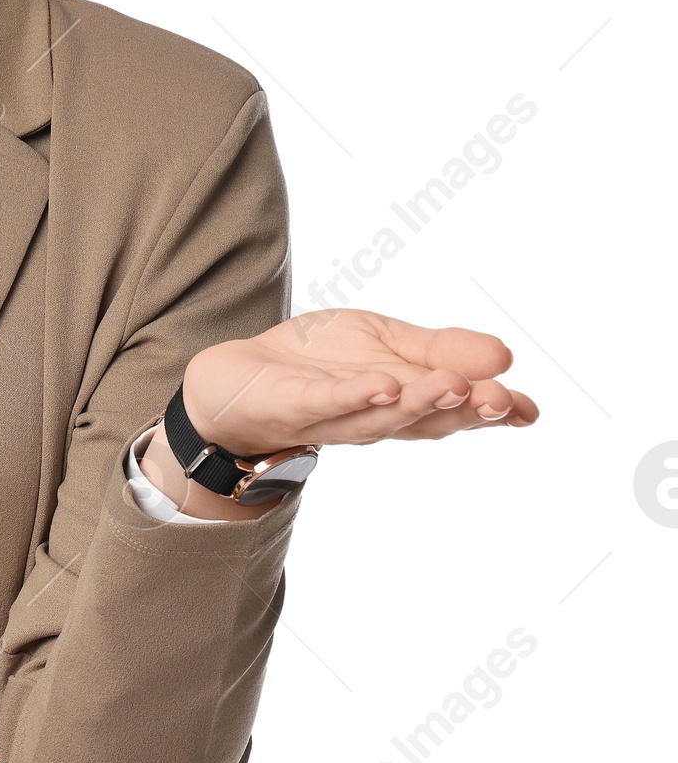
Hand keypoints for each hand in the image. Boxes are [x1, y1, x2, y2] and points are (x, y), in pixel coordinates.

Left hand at [182, 308, 539, 458]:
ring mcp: (333, 417)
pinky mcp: (292, 406)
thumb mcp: (384, 343)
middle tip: (498, 400)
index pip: (456, 410)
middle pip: (427, 419)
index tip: (528, 409)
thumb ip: (440, 350)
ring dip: (418, 403)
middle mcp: (376, 417)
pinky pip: (327, 404)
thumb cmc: (317, 363)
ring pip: (382, 416)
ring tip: (451, 386)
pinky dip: (354, 396)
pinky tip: (381, 385)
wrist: (236, 378)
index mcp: (405, 401)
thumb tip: (506, 356)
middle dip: (465, 411)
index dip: (492, 412)